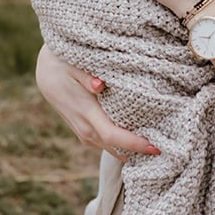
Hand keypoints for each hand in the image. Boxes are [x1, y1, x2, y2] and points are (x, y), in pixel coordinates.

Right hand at [35, 44, 159, 160]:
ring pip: (110, 148)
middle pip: (114, 147)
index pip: (112, 135)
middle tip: (168, 149)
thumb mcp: (72, 64)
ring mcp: (83, 131)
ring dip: (131, 150)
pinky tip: (140, 139)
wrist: (45, 71)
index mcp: (85, 111)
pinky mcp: (84, 129)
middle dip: (139, 151)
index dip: (134, 143)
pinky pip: (106, 142)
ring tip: (159, 146)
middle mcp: (84, 127)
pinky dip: (122, 144)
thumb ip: (85, 75)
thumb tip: (99, 85)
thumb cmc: (63, 63)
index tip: (156, 146)